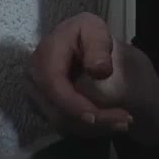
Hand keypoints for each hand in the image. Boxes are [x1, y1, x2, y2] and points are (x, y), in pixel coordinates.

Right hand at [27, 12, 134, 137]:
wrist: (83, 44)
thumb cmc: (89, 36)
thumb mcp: (96, 30)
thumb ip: (98, 47)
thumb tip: (98, 70)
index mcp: (44, 55)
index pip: (53, 86)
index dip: (73, 104)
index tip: (97, 115)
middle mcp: (34, 79)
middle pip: (58, 110)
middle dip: (92, 120)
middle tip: (124, 121)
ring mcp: (38, 96)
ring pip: (64, 123)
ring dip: (95, 127)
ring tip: (123, 121)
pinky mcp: (46, 108)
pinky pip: (66, 125)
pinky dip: (90, 128)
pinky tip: (111, 122)